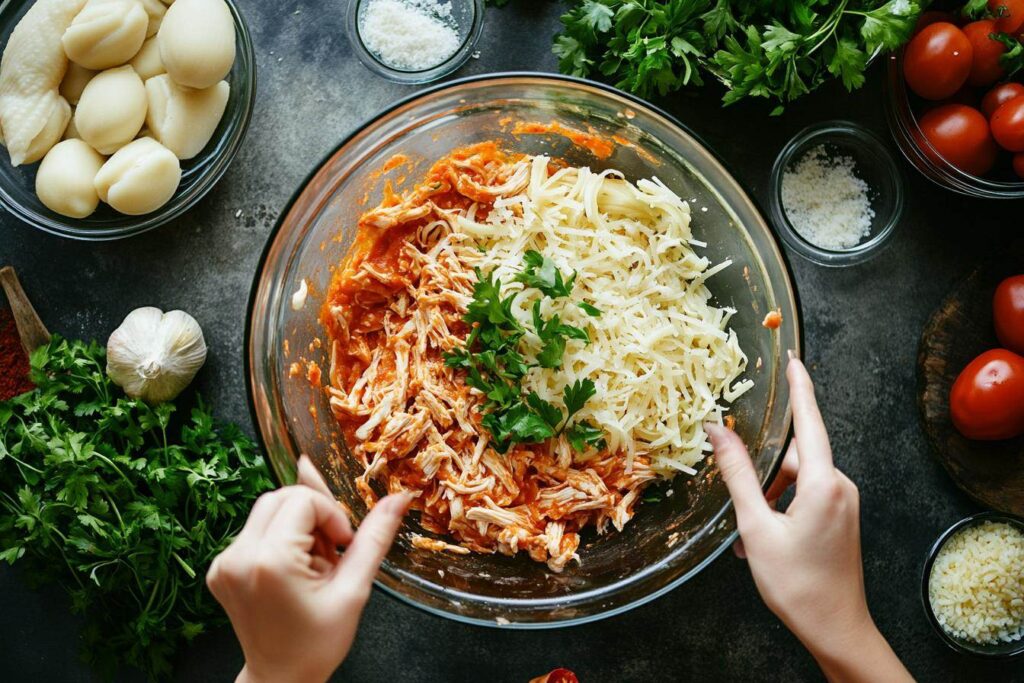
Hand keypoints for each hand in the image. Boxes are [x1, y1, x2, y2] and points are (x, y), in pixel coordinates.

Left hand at [207, 455, 410, 682]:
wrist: (280, 678)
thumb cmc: (317, 643)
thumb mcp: (353, 590)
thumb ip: (374, 538)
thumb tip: (398, 498)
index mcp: (271, 561)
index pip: (304, 500)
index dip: (331, 516)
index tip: (342, 547)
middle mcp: (239, 556)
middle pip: (281, 496)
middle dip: (312, 515)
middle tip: (328, 553)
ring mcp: (225, 562)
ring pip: (268, 510)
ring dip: (296, 526)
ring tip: (310, 565)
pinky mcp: (220, 567)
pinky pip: (255, 529)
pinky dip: (279, 538)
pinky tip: (292, 570)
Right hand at [706, 357, 911, 682]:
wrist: (836, 629)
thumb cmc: (797, 584)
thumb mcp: (757, 527)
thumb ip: (738, 475)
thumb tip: (719, 432)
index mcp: (824, 482)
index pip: (810, 421)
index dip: (799, 387)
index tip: (793, 359)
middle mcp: (840, 486)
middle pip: (793, 457)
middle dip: (762, 476)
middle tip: (740, 509)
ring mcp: (843, 503)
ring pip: (796, 480)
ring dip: (768, 500)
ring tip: (749, 537)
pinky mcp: (841, 518)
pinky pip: (806, 498)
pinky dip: (780, 510)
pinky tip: (762, 540)